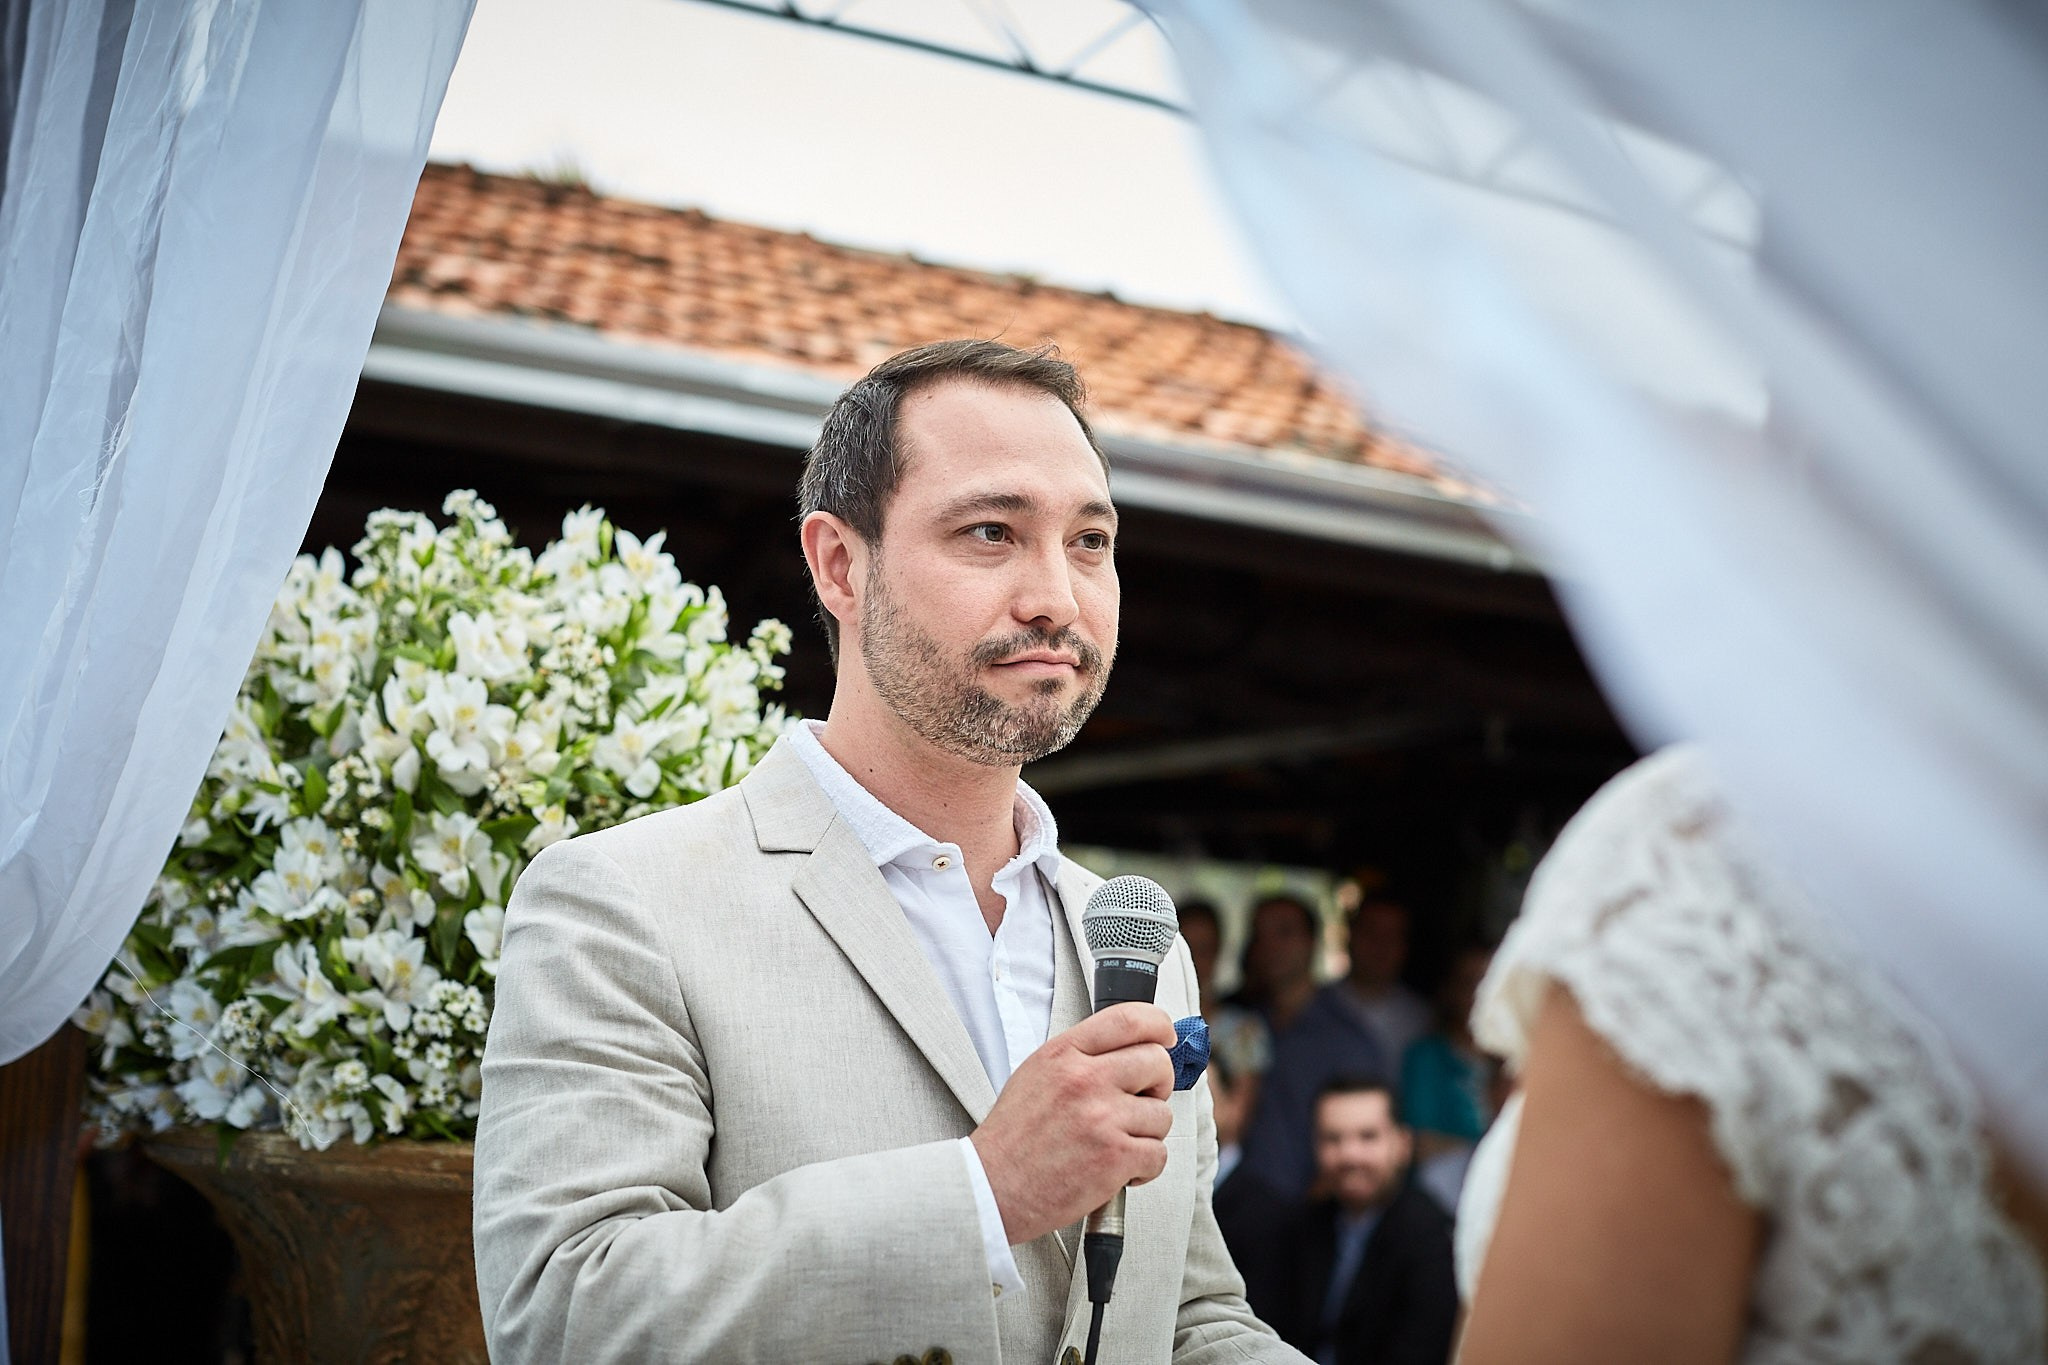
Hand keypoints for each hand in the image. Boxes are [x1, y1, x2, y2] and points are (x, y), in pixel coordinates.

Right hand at [970, 1002, 1175, 1245]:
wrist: (991, 1187)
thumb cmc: (1015, 1136)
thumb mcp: (1037, 1074)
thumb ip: (1081, 1056)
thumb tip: (1131, 1049)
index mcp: (1064, 1053)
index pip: (1129, 1019)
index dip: (1159, 1025)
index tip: (1166, 1038)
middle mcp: (1085, 1079)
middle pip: (1157, 1063)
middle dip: (1158, 1085)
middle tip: (1139, 1103)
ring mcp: (1102, 1118)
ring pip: (1162, 1114)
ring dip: (1147, 1133)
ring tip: (1115, 1144)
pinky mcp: (1114, 1157)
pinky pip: (1158, 1154)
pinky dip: (1144, 1168)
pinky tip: (1116, 1170)